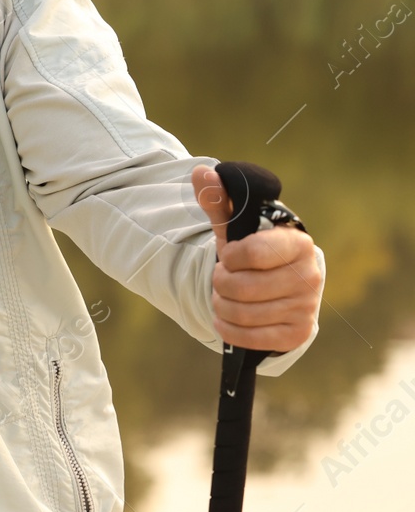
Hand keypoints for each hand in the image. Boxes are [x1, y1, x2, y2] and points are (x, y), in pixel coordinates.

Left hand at [193, 165, 322, 353]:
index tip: (229, 255)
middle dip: (220, 283)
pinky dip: (228, 329)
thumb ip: (220, 201)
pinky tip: (227, 318)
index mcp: (297, 243)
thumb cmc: (254, 253)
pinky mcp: (297, 334)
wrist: (277, 288)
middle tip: (223, 279)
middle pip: (241, 287)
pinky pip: (250, 338)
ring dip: (221, 306)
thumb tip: (202, 173)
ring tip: (225, 296)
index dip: (230, 257)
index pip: (252, 253)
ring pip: (242, 313)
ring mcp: (306, 307)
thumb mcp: (236, 228)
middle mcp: (309, 275)